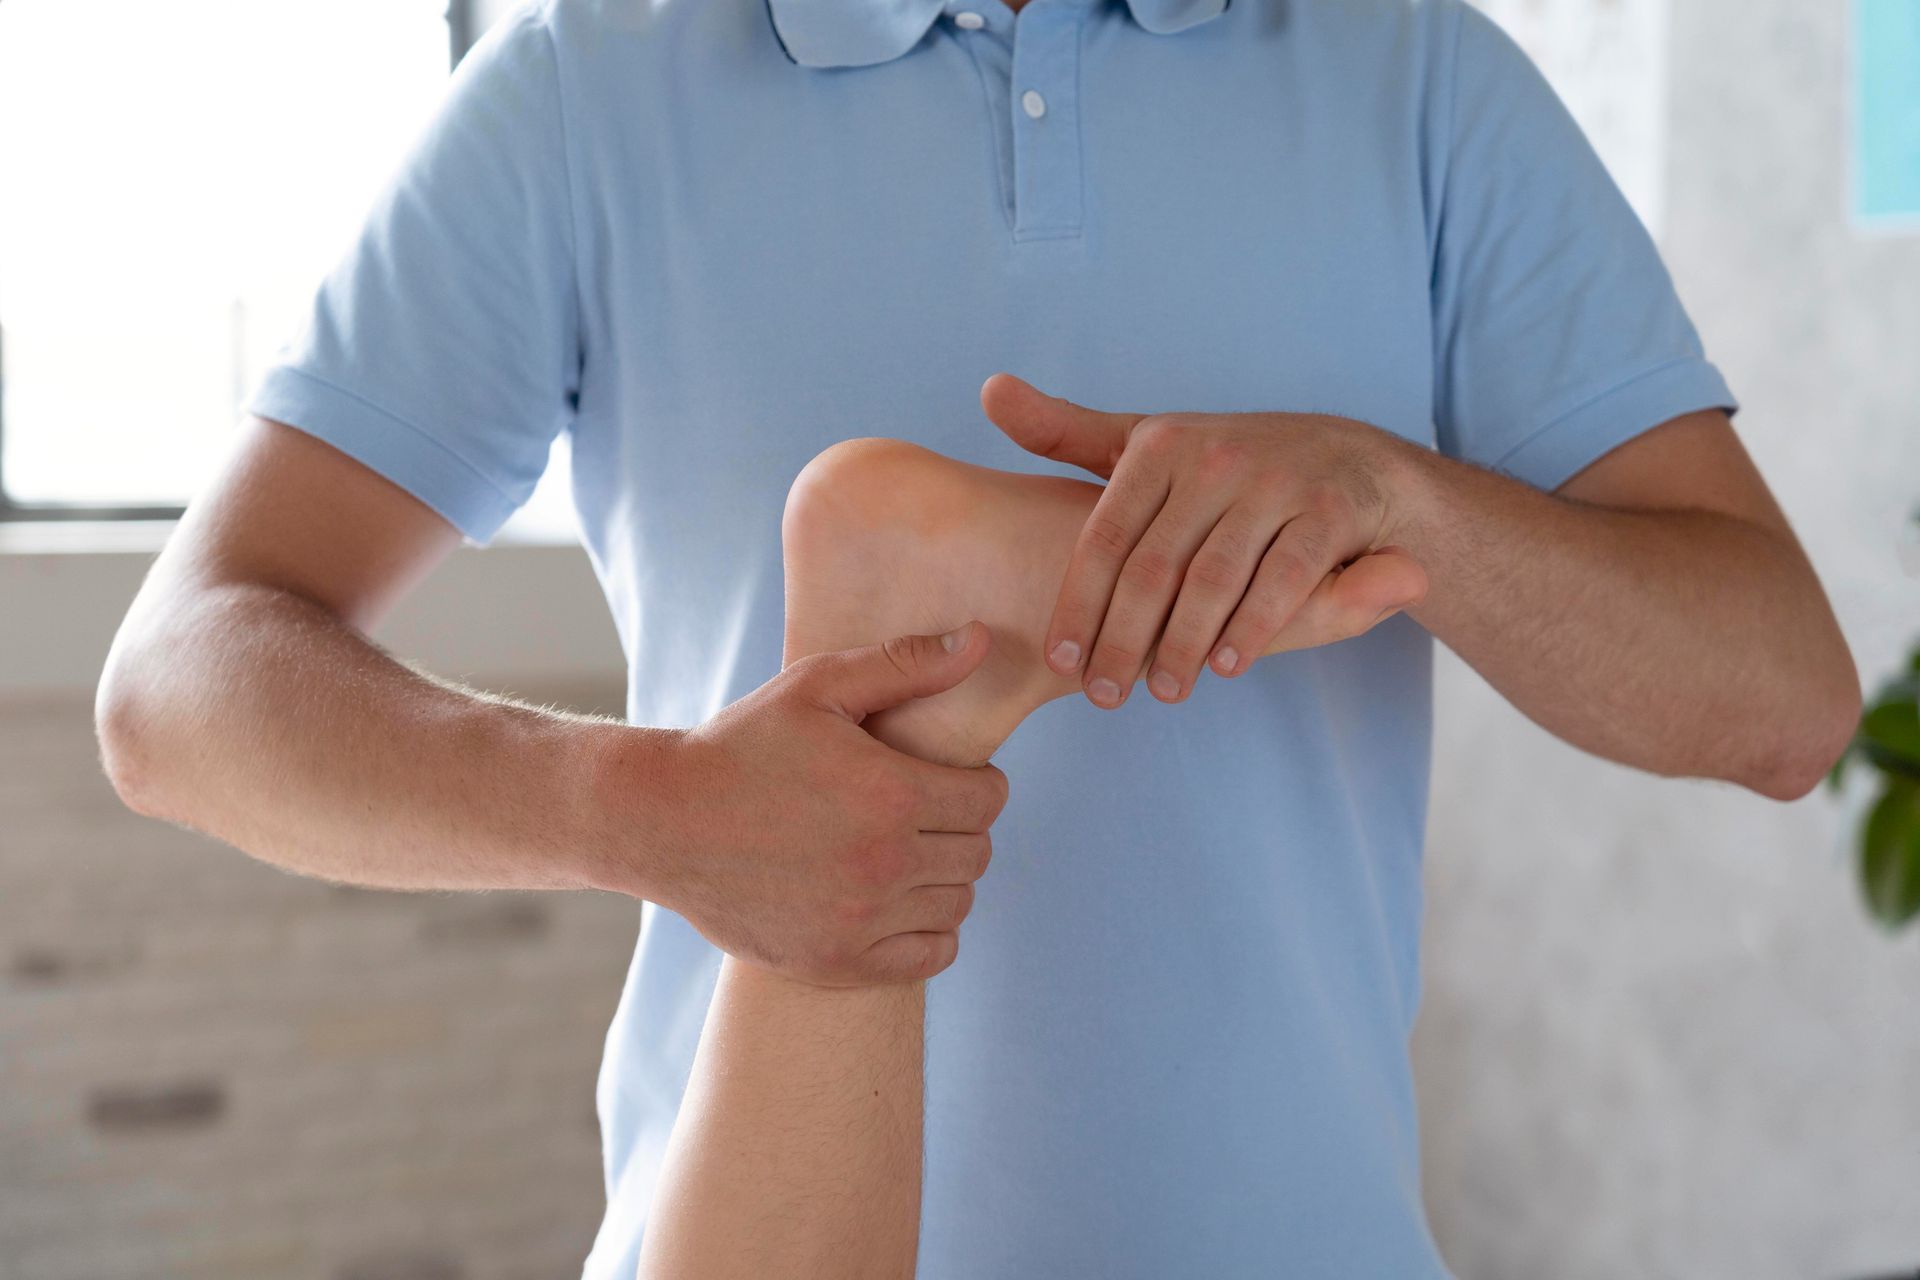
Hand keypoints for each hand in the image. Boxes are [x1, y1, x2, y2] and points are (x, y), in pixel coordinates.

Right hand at [614, 626, 1009, 985]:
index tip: (947, 778)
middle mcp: (883, 862)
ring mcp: (860, 919)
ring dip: (944, 878)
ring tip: (904, 853)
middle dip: (959, 827)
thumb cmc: (742, 746)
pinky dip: (930, 932)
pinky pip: (931, 954)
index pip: (988, 799)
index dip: (976, 783)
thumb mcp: (817, 688)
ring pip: (957, 904)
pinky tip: (898, 903)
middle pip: (977, 853)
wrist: (662, 822)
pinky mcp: (837, 961)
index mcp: (890, 794)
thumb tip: (981, 639)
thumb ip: (906, 663)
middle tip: (921, 813)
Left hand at [981, 374, 1428, 706]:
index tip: (1059, 661)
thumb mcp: (1147, 444)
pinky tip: (1225, 668)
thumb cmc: (1227, 466)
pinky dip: (1252, 628)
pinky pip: (1283, 580)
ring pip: (1214, 580)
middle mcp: (1215, 457)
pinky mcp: (1329, 510)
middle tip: (1102, 696)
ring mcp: (1276, 483)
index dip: (1078, 604)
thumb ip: (1066, 431)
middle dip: (1123, 639)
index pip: (1105, 537)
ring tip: (1162, 693)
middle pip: (1154, 566)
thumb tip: (987, 390)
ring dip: (1183, 645)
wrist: (1356, 462)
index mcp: (1160, 445)